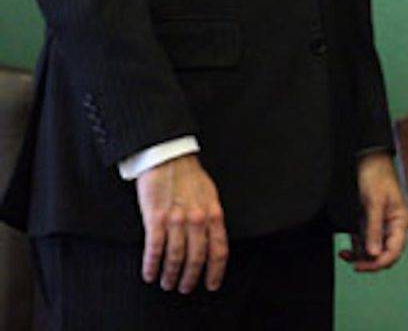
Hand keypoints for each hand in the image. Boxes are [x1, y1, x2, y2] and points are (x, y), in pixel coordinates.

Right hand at [136, 154, 227, 292]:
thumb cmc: (189, 176)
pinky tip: (150, 274)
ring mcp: (176, 219)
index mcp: (214, 213)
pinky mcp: (155, 218)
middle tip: (185, 288)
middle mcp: (198, 219)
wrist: (169, 157)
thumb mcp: (210, 195)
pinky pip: (155, 248)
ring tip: (167, 283)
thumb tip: (213, 240)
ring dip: (171, 274)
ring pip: (176, 256)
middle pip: (197, 258)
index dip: (216, 271)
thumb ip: (212, 217)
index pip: (219, 250)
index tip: (212, 284)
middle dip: (191, 277)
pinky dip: (152, 264)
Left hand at [339, 153, 407, 271]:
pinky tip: (345, 250)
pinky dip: (355, 249)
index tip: (362, 266)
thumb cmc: (376, 176)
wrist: (367, 160)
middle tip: (353, 264)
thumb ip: (374, 229)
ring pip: (373, 253)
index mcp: (400, 222)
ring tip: (345, 254)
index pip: (394, 251)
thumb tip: (373, 254)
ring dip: (359, 257)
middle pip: (385, 255)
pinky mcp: (370, 225)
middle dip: (369, 262)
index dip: (379, 262)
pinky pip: (365, 244)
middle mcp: (393, 227)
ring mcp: (381, 227)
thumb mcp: (374, 203)